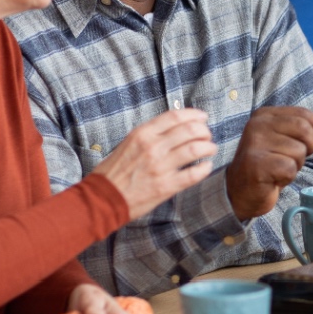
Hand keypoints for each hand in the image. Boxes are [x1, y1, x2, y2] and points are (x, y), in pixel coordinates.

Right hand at [95, 108, 218, 220]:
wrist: (102, 198)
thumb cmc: (113, 172)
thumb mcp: (128, 143)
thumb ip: (151, 135)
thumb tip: (176, 128)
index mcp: (142, 133)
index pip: (176, 116)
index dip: (194, 115)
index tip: (202, 118)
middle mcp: (153, 147)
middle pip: (190, 130)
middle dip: (204, 131)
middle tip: (207, 135)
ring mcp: (160, 166)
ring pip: (196, 149)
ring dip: (208, 147)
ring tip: (210, 149)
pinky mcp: (166, 186)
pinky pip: (194, 174)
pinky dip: (205, 168)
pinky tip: (206, 166)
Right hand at [226, 107, 312, 220]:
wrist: (241, 192)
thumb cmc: (268, 165)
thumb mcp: (291, 142)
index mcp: (265, 115)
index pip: (303, 114)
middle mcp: (257, 125)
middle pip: (304, 129)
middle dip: (310, 147)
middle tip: (297, 159)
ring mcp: (254, 144)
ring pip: (298, 151)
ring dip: (296, 165)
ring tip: (279, 169)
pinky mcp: (256, 164)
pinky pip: (290, 168)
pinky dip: (288, 176)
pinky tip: (274, 178)